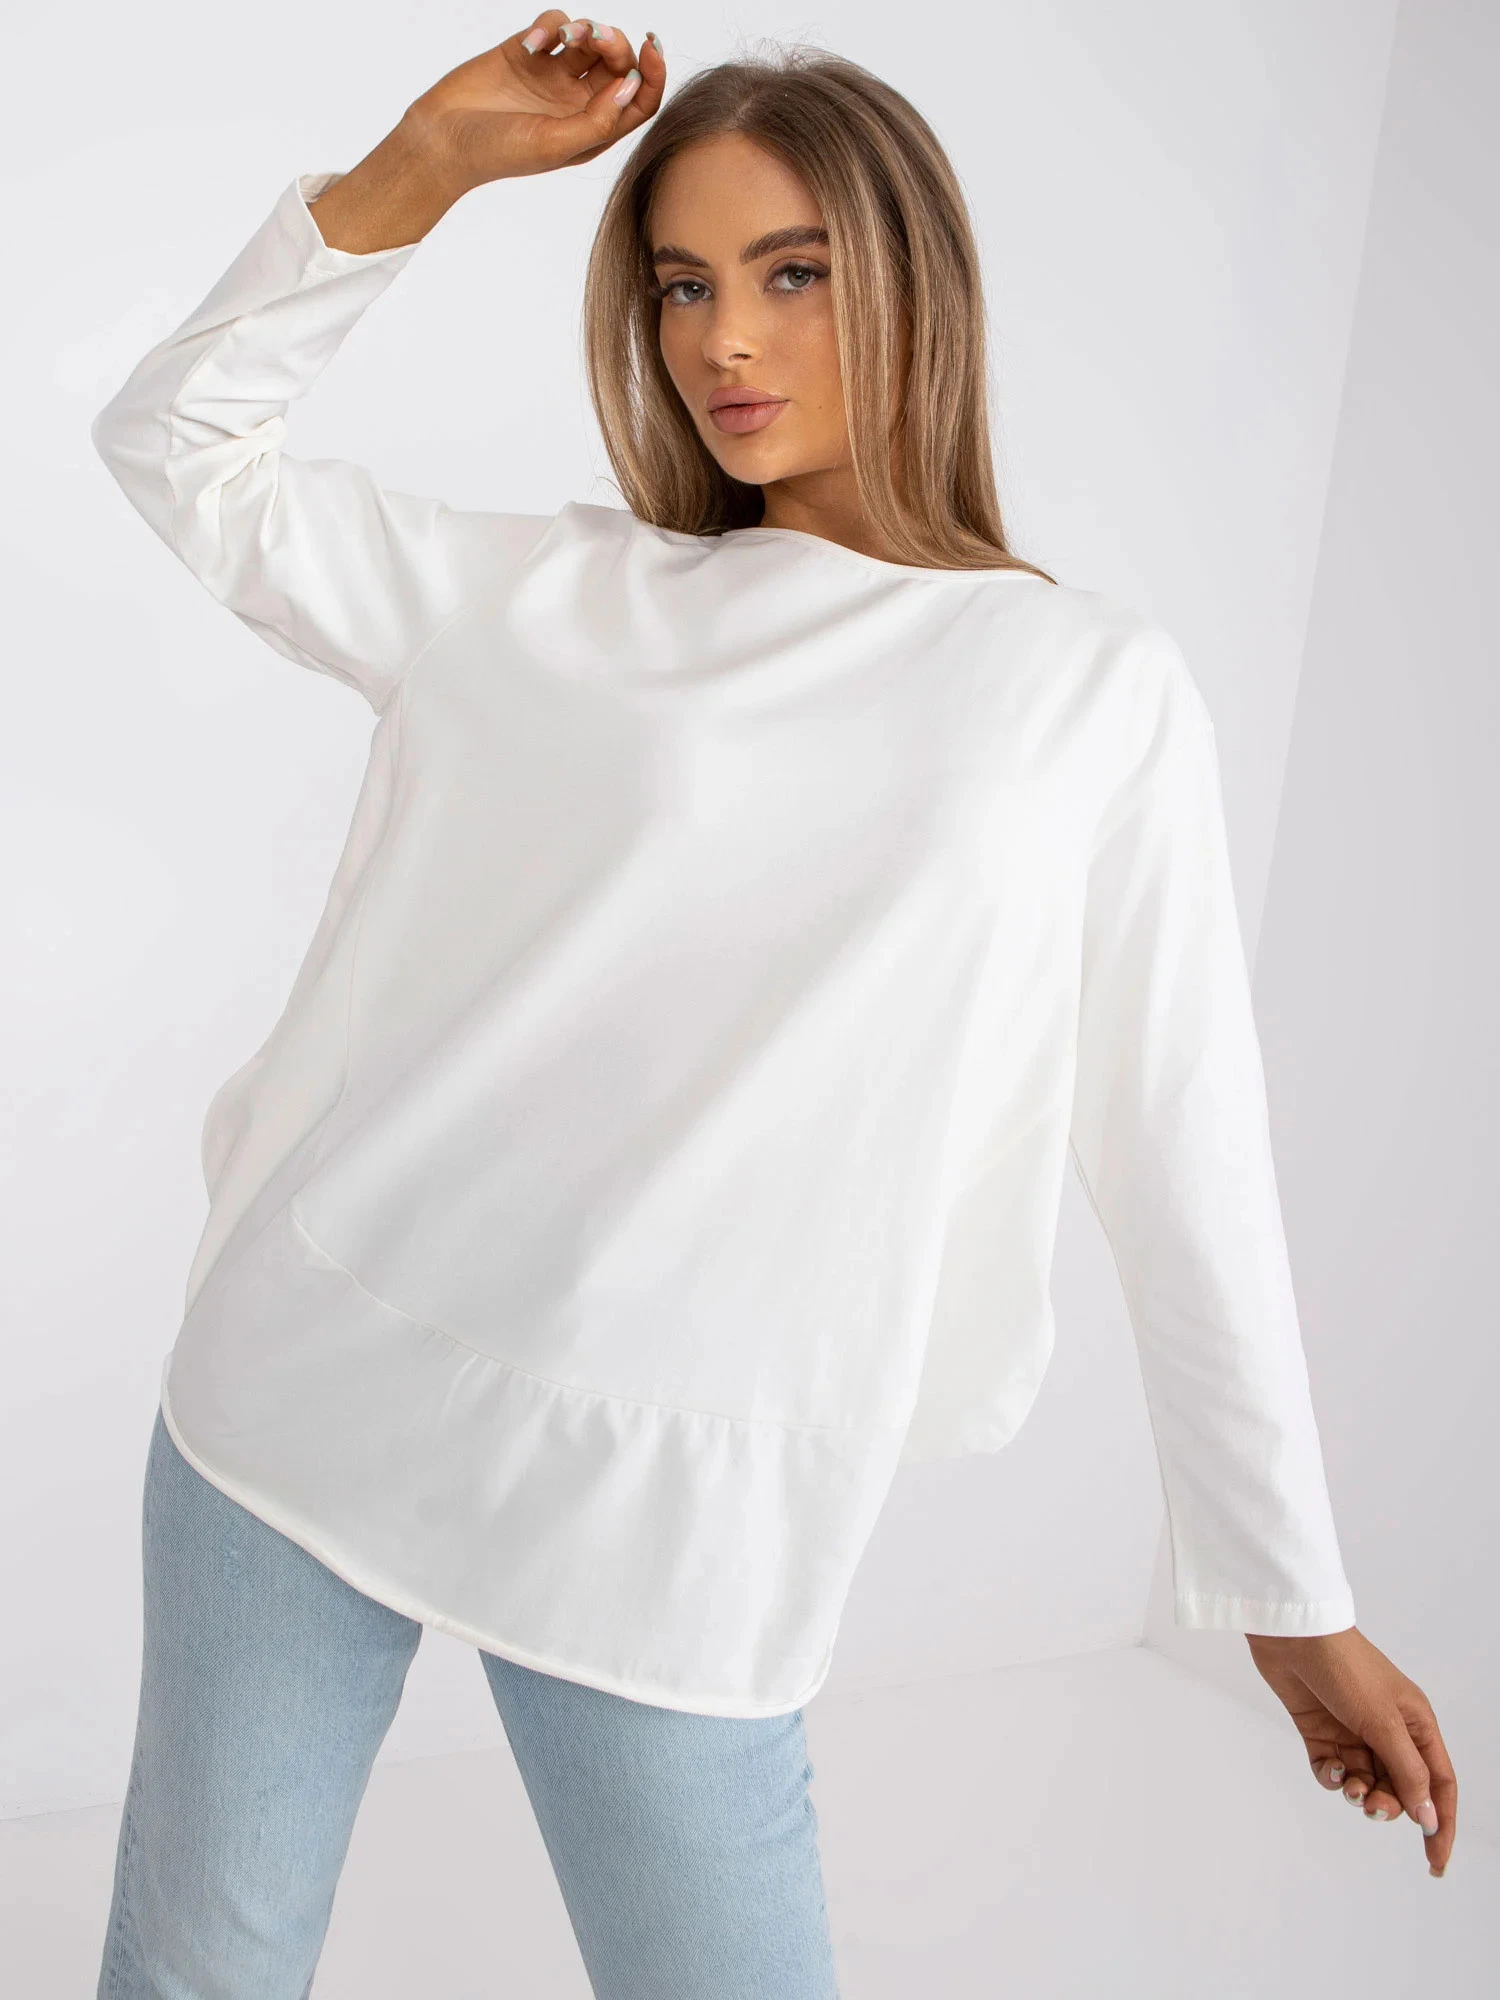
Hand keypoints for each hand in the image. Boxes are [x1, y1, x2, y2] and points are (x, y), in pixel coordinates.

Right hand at [406, 12, 665, 192]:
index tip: (651, 48)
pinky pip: (554, 26)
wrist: (443, 138)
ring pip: (590, 39)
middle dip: (616, 44)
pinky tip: (533, 44)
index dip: (653, 74)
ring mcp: (553, 76)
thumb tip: (631, 86)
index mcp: (593, 132)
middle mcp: (578, 103)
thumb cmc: (498, 153)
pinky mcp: (528, 53)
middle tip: (595, 38)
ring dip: (587, 28)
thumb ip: (597, 120)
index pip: (639, 101)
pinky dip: (550, 26)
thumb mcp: (554, 145)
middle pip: (618, 64)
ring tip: (567, 36)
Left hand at [1246, 1626, 1456, 1875]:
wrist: (1292, 1634)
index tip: (1435, 1864)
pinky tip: (1329, 1766)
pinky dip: (1332, 1777)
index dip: (1440, 1824)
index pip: (1439, 1784)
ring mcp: (1354, 1731)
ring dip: (1359, 1792)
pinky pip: (1334, 1770)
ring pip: (1366, 1782)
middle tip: (1371, 1804)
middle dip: (1389, 1805)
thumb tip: (1429, 1817)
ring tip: (1349, 1785)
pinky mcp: (1321, 1731)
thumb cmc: (1345, 1668)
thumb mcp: (1383, 1722)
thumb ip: (1407, 1771)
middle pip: (1400, 1788)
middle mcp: (1389, 1730)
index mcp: (1417, 1724)